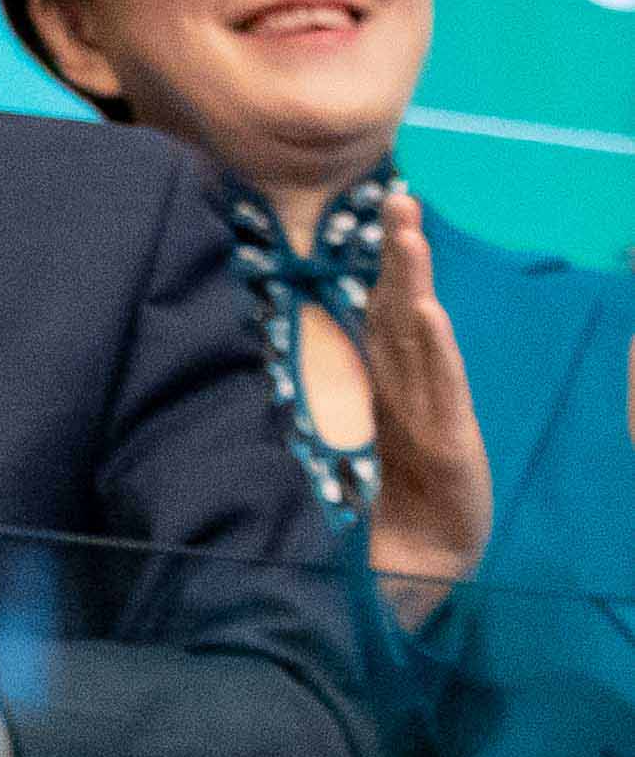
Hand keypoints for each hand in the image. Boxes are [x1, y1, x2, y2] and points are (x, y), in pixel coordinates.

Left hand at [362, 188, 491, 625]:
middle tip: (402, 198)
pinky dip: (436, 349)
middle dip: (404, 254)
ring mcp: (435, 411)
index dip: (385, 263)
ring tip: (412, 235)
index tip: (383, 209)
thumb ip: (350, 387)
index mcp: (391, 382)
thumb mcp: (363, 431)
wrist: (412, 558)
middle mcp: (414, 387)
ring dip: (418, 283)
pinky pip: (441, 388)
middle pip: (407, 309)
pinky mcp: (451, 443)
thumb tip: (306, 341)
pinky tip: (431, 313)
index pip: (386, 310)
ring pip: (424, 337)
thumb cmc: (392, 493)